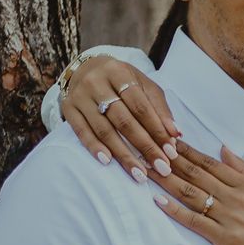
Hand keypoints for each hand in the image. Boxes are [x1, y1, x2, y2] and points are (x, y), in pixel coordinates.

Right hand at [59, 56, 181, 178]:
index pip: (141, 105)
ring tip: (139, 174)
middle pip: (123, 119)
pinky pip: (81, 131)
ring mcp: (79, 96)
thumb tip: (175, 134)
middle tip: (161, 168)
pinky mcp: (68, 108)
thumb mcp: (143, 85)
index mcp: (119, 72)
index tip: (170, 152)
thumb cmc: (121, 81)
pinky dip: (94, 147)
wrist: (85, 69)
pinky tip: (108, 161)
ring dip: (123, 154)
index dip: (157, 130)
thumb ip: (159, 108)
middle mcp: (96, 82)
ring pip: (103, 129)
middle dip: (144, 146)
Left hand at [151, 142, 243, 244]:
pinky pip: (194, 221)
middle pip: (196, 175)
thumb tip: (224, 149)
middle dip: (169, 161)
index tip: (168, 141)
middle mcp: (236, 197)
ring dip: (166, 181)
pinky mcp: (224, 239)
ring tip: (146, 170)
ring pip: (191, 194)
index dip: (187, 152)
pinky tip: (158, 201)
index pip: (210, 164)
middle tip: (147, 149)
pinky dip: (174, 210)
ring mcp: (229, 218)